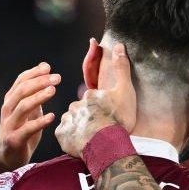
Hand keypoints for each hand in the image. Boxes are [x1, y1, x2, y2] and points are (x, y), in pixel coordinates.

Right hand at [0, 63, 60, 175]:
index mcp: (10, 102)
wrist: (8, 159)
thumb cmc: (21, 133)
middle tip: (56, 78)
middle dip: (39, 82)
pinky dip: (39, 122)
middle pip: (21, 91)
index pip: (20, 81)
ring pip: (22, 107)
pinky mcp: (13, 140)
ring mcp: (9, 125)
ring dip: (38, 97)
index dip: (34, 73)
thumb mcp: (29, 113)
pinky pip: (27, 129)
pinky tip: (51, 117)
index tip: (48, 67)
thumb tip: (47, 76)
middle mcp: (7, 111)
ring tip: (52, 90)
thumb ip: (35, 97)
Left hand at [54, 43, 135, 157]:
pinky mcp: (62, 136)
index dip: (99, 108)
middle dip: (86, 118)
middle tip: (99, 129)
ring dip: (78, 128)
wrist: (108, 145)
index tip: (107, 117)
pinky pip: (64, 136)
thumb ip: (122, 68)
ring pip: (71, 122)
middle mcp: (76, 106)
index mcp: (90, 96)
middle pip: (80, 110)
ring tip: (90, 139)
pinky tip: (80, 144)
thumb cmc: (119, 118)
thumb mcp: (126, 91)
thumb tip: (118, 45)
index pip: (91, 99)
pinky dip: (70, 140)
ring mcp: (68, 121)